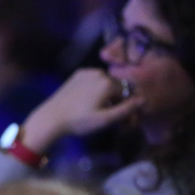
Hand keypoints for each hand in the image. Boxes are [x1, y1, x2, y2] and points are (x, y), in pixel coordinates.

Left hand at [20, 69, 143, 152]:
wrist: (51, 118)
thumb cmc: (79, 121)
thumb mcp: (105, 119)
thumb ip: (126, 110)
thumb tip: (143, 100)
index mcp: (107, 82)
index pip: (128, 92)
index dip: (127, 106)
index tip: (124, 120)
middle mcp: (99, 72)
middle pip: (117, 86)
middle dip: (118, 100)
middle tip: (112, 117)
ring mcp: (87, 72)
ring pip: (106, 82)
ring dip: (107, 94)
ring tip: (100, 110)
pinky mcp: (77, 74)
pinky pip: (94, 80)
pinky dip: (96, 89)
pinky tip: (89, 102)